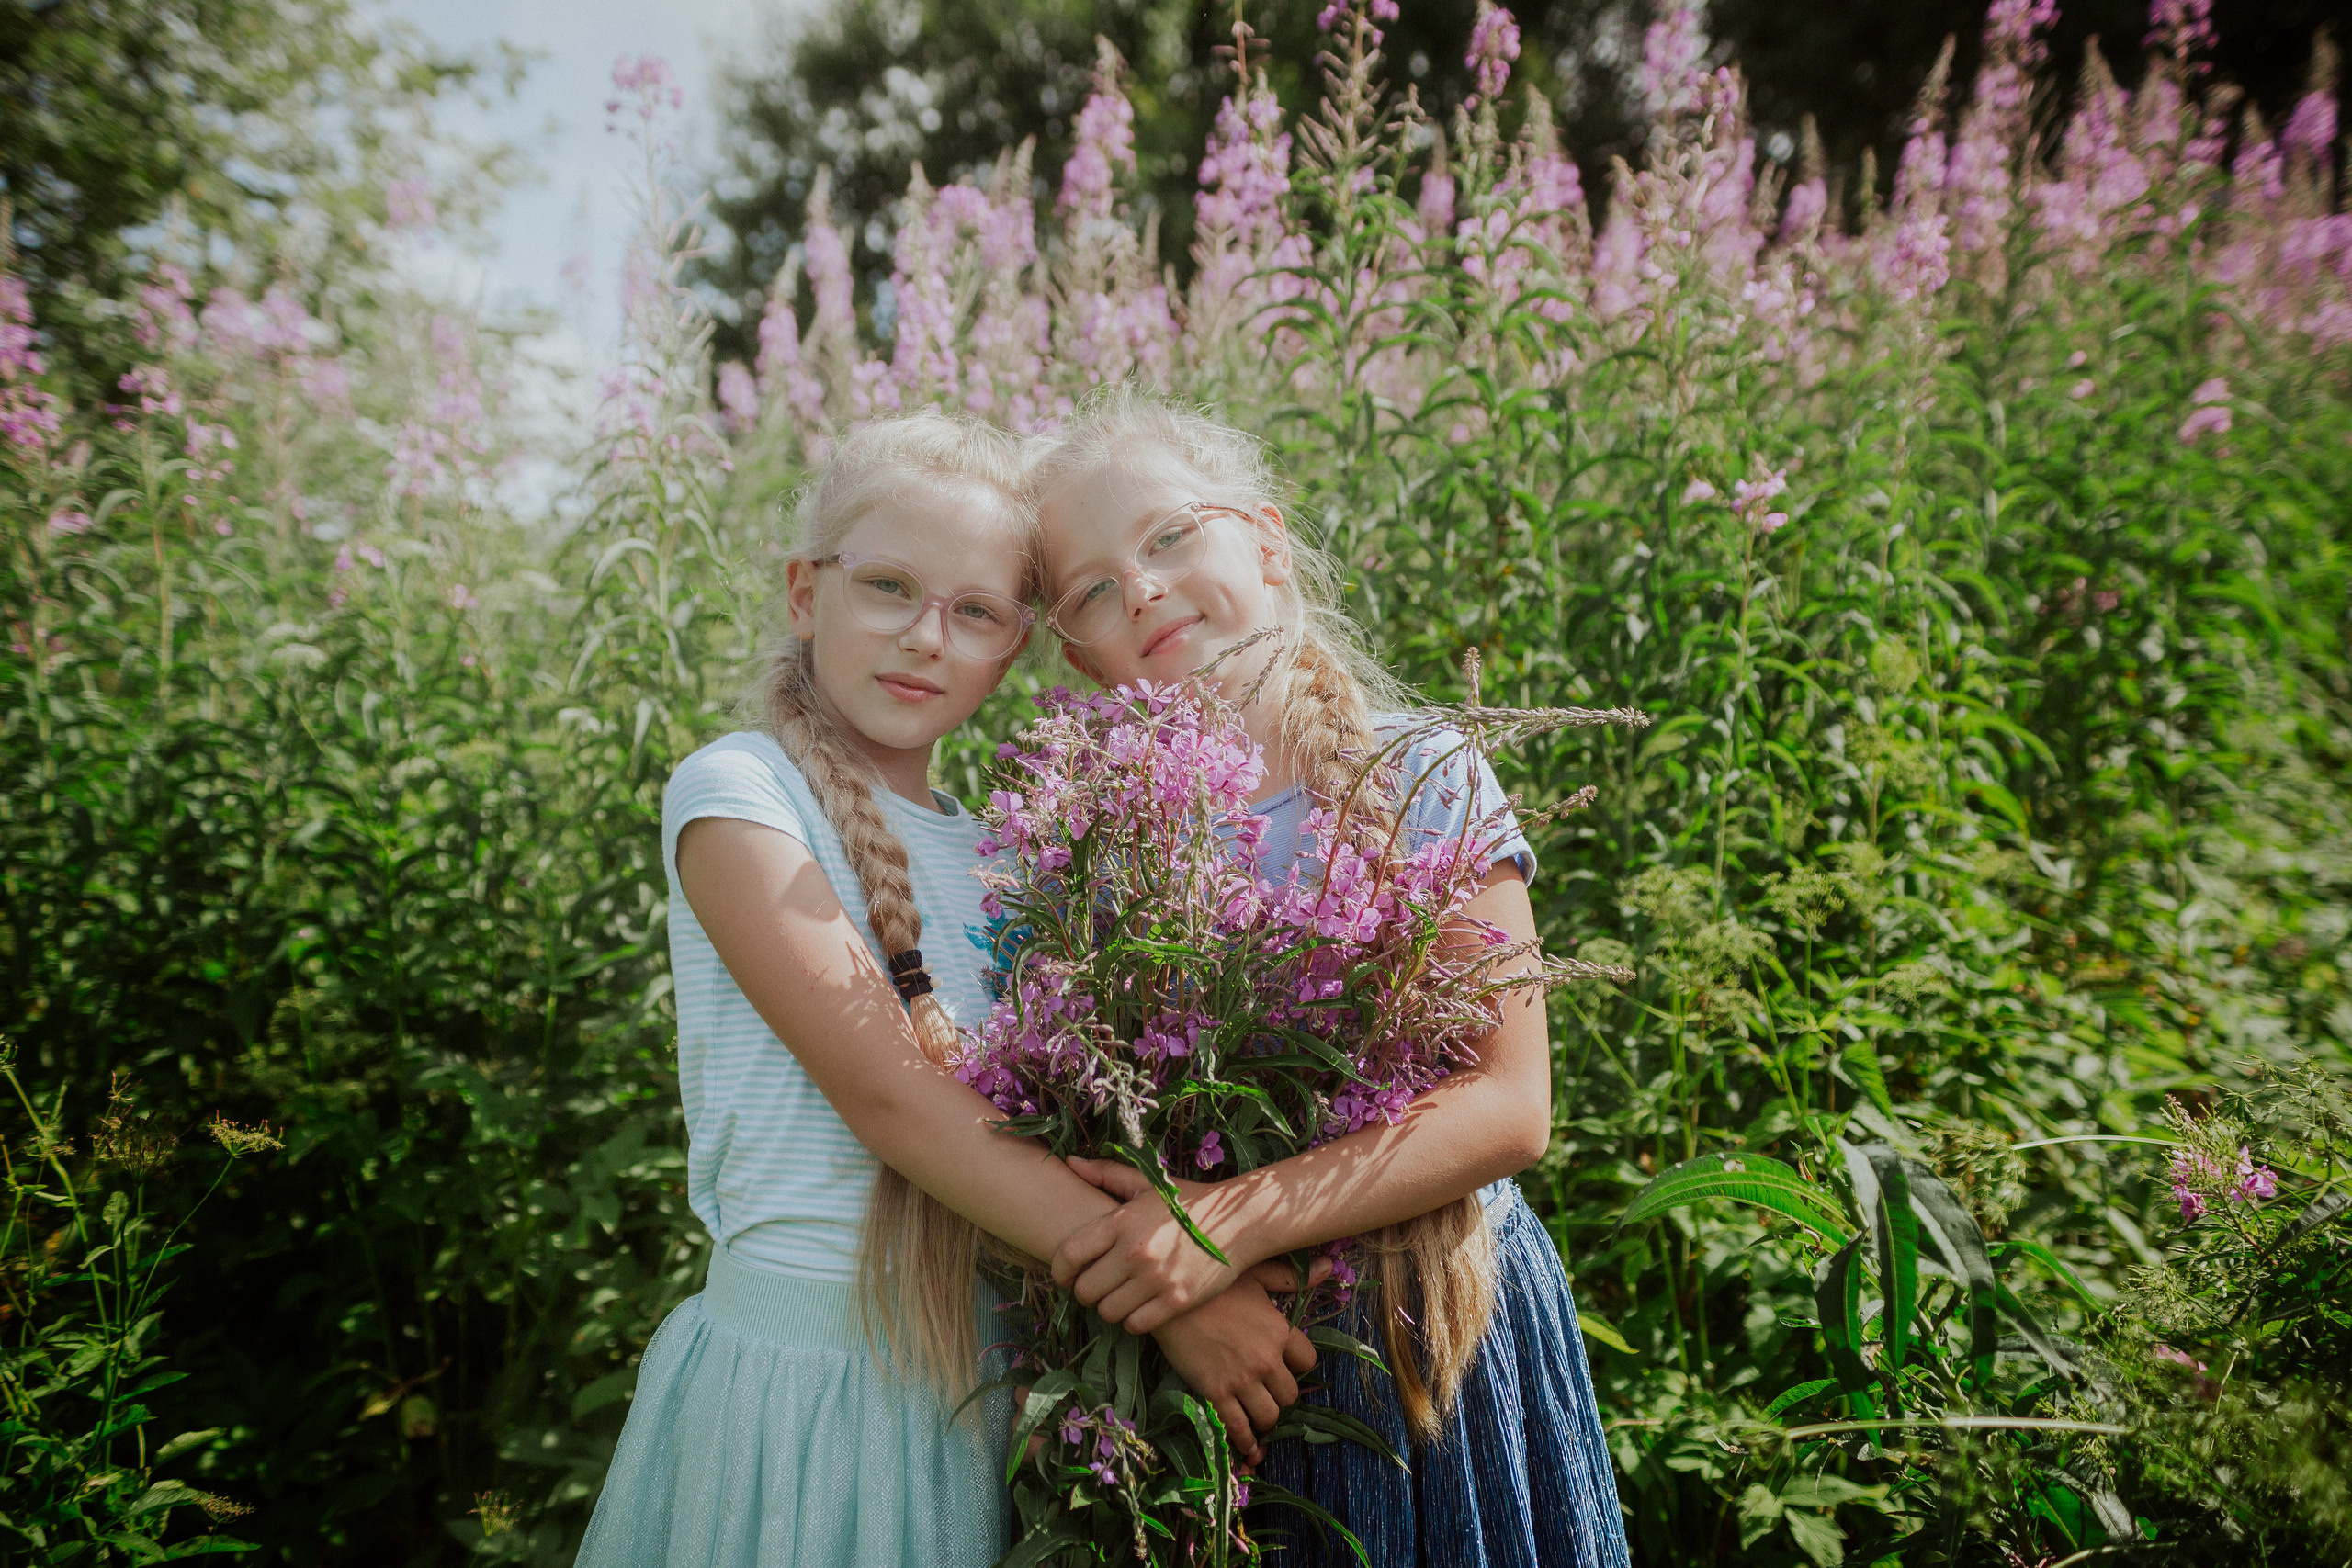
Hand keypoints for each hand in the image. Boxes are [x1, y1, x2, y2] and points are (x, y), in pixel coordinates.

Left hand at [1054, 1157, 1251, 1332]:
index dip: (1059, 1270)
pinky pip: (1136, 1325)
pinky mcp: (1177, 1301)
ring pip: (1107, 1312)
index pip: (1069, 1255)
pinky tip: (1139, 1307)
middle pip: (1085, 1290)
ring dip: (1107, 1307)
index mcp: (1122, 1221)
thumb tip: (1070, 1163)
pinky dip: (1132, 1320)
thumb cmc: (1189, 1202)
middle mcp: (1135, 1252)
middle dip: (1084, 1291)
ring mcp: (1157, 1279)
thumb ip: (1107, 1174)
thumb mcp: (1148, 1183)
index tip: (1066, 1274)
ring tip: (1116, 1297)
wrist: (1239, 1221)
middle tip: (1095, 1286)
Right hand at [1150, 1277, 1316, 1460]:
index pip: (1308, 1361)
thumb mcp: (1255, 1273)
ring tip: (1256, 1415)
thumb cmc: (1212, 1282)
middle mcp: (1267, 1359)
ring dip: (1265, 1419)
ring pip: (1269, 1416)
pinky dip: (1245, 1441)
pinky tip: (1245, 1445)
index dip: (1298, 1366)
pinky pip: (1239, 1428)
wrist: (1167, 1298)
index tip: (1285, 1366)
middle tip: (1266, 1393)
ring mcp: (1242, 1379)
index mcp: (1279, 1330)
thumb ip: (1289, 1279)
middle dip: (1280, 1396)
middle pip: (1290, 1395)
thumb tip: (1327, 1268)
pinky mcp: (1216, 1393)